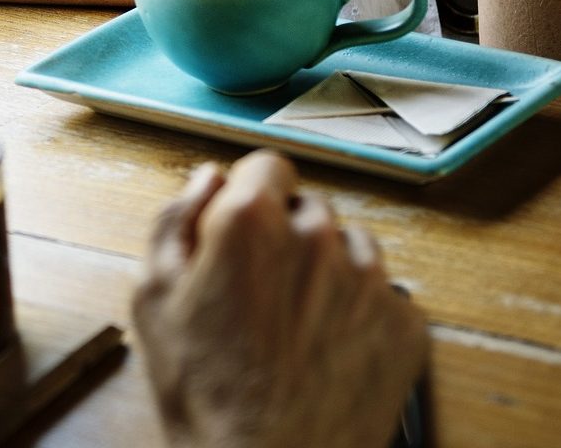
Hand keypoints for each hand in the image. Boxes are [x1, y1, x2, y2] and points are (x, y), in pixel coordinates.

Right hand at [132, 152, 427, 447]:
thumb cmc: (207, 395)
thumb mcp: (154, 298)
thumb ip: (174, 221)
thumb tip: (206, 179)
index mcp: (252, 222)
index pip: (267, 165)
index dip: (251, 195)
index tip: (245, 227)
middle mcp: (318, 237)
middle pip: (309, 208)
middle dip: (287, 236)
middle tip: (263, 292)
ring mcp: (369, 279)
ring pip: (351, 248)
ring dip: (329, 271)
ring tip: (297, 326)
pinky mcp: (406, 322)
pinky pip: (384, 295)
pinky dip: (361, 314)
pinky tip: (328, 348)